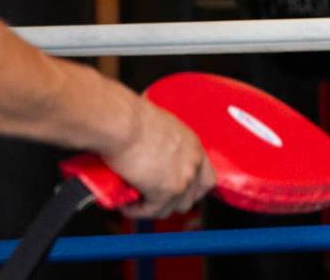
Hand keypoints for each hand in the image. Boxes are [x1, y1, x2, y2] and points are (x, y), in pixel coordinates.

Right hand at [102, 97, 214, 218]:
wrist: (123, 123)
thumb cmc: (133, 118)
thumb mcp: (159, 127)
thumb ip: (165, 145)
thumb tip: (154, 155)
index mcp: (193, 146)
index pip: (206, 179)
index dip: (191, 188)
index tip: (178, 190)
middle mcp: (192, 164)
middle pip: (191, 198)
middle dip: (172, 201)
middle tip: (153, 197)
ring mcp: (181, 180)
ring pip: (171, 209)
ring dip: (153, 208)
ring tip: (136, 201)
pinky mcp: (164, 193)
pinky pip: (151, 212)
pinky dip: (136, 211)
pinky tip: (125, 205)